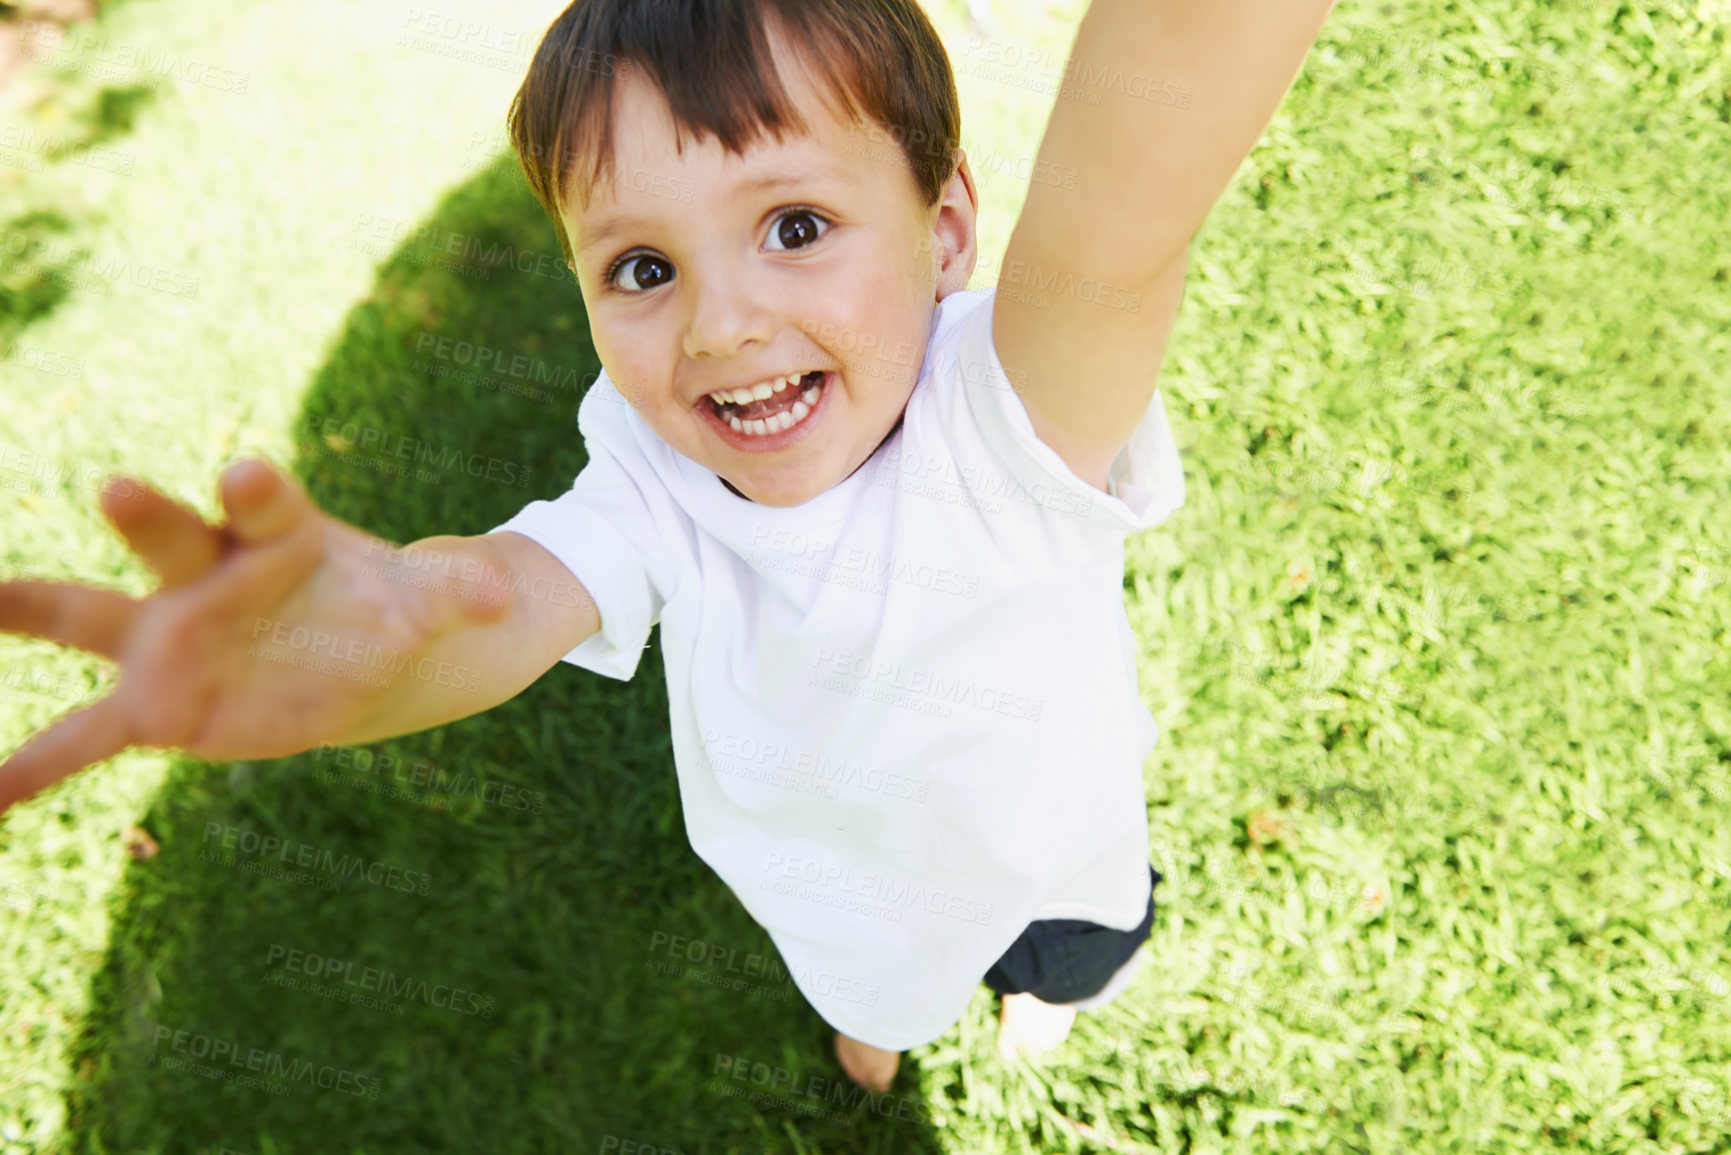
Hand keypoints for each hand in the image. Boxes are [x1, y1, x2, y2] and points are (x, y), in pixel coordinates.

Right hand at [0, 459, 506, 817]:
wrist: (354, 655)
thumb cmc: (382, 610)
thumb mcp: (424, 601)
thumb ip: (456, 592)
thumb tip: (503, 595)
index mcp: (278, 536)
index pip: (266, 506)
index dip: (257, 490)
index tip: (247, 471)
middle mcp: (208, 575)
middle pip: (174, 539)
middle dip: (149, 516)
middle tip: (121, 486)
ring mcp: (169, 636)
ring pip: (93, 617)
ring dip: (33, 607)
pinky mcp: (154, 705)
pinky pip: (85, 737)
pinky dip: (35, 768)